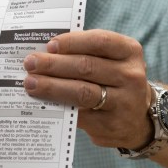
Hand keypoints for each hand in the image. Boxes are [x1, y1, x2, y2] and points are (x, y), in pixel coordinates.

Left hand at [23, 29, 152, 149]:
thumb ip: (85, 53)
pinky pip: (79, 115)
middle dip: (54, 65)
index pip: (100, 41)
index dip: (72, 42)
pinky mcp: (111, 125)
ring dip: (52, 87)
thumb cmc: (114, 80)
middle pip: (86, 67)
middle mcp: (130, 76)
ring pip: (82, 92)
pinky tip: (42, 103)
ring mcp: (123, 102)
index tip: (50, 45)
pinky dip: (58, 107)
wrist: (137, 118)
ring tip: (31, 84)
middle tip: (30, 64)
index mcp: (129, 51)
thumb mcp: (111, 60)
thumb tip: (46, 52)